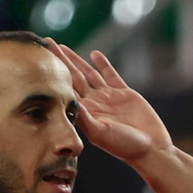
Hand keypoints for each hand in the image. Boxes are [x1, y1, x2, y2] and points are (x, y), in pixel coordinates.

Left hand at [44, 39, 172, 163]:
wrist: (150, 148)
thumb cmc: (124, 146)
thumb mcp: (100, 132)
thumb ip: (85, 117)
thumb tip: (69, 101)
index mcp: (86, 112)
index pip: (66, 88)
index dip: (55, 73)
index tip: (42, 59)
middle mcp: (94, 103)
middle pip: (73, 76)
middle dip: (61, 60)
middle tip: (46, 43)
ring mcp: (109, 97)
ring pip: (89, 73)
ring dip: (77, 60)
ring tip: (63, 46)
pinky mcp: (125, 94)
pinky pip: (111, 75)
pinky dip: (103, 64)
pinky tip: (94, 54)